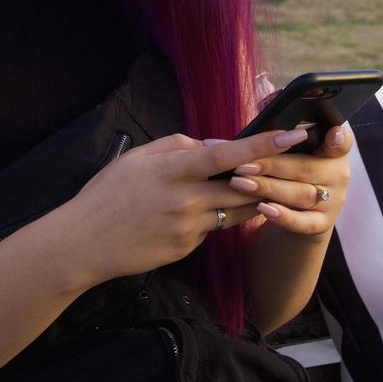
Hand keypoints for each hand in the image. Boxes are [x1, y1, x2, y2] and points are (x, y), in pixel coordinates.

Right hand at [59, 128, 318, 284]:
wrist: (84, 243)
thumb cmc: (107, 194)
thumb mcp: (138, 158)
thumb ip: (178, 146)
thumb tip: (213, 145)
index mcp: (173, 169)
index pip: (227, 154)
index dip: (264, 143)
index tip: (294, 133)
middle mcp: (186, 199)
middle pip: (244, 187)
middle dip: (272, 177)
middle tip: (298, 168)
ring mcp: (189, 227)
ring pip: (236, 210)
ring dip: (251, 198)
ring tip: (265, 187)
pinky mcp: (187, 248)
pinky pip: (213, 229)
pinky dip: (216, 218)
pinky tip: (202, 213)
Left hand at [214, 121, 352, 236]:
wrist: (299, 211)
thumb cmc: (288, 169)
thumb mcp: (290, 150)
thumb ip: (280, 132)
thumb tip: (261, 109)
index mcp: (333, 150)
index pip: (342, 141)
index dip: (339, 138)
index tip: (334, 132)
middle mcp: (339, 174)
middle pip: (306, 168)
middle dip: (272, 165)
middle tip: (242, 164)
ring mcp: (333, 201)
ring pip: (301, 194)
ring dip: (269, 188)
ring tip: (241, 183)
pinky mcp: (322, 224)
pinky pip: (303, 222)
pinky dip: (284, 216)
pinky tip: (263, 209)